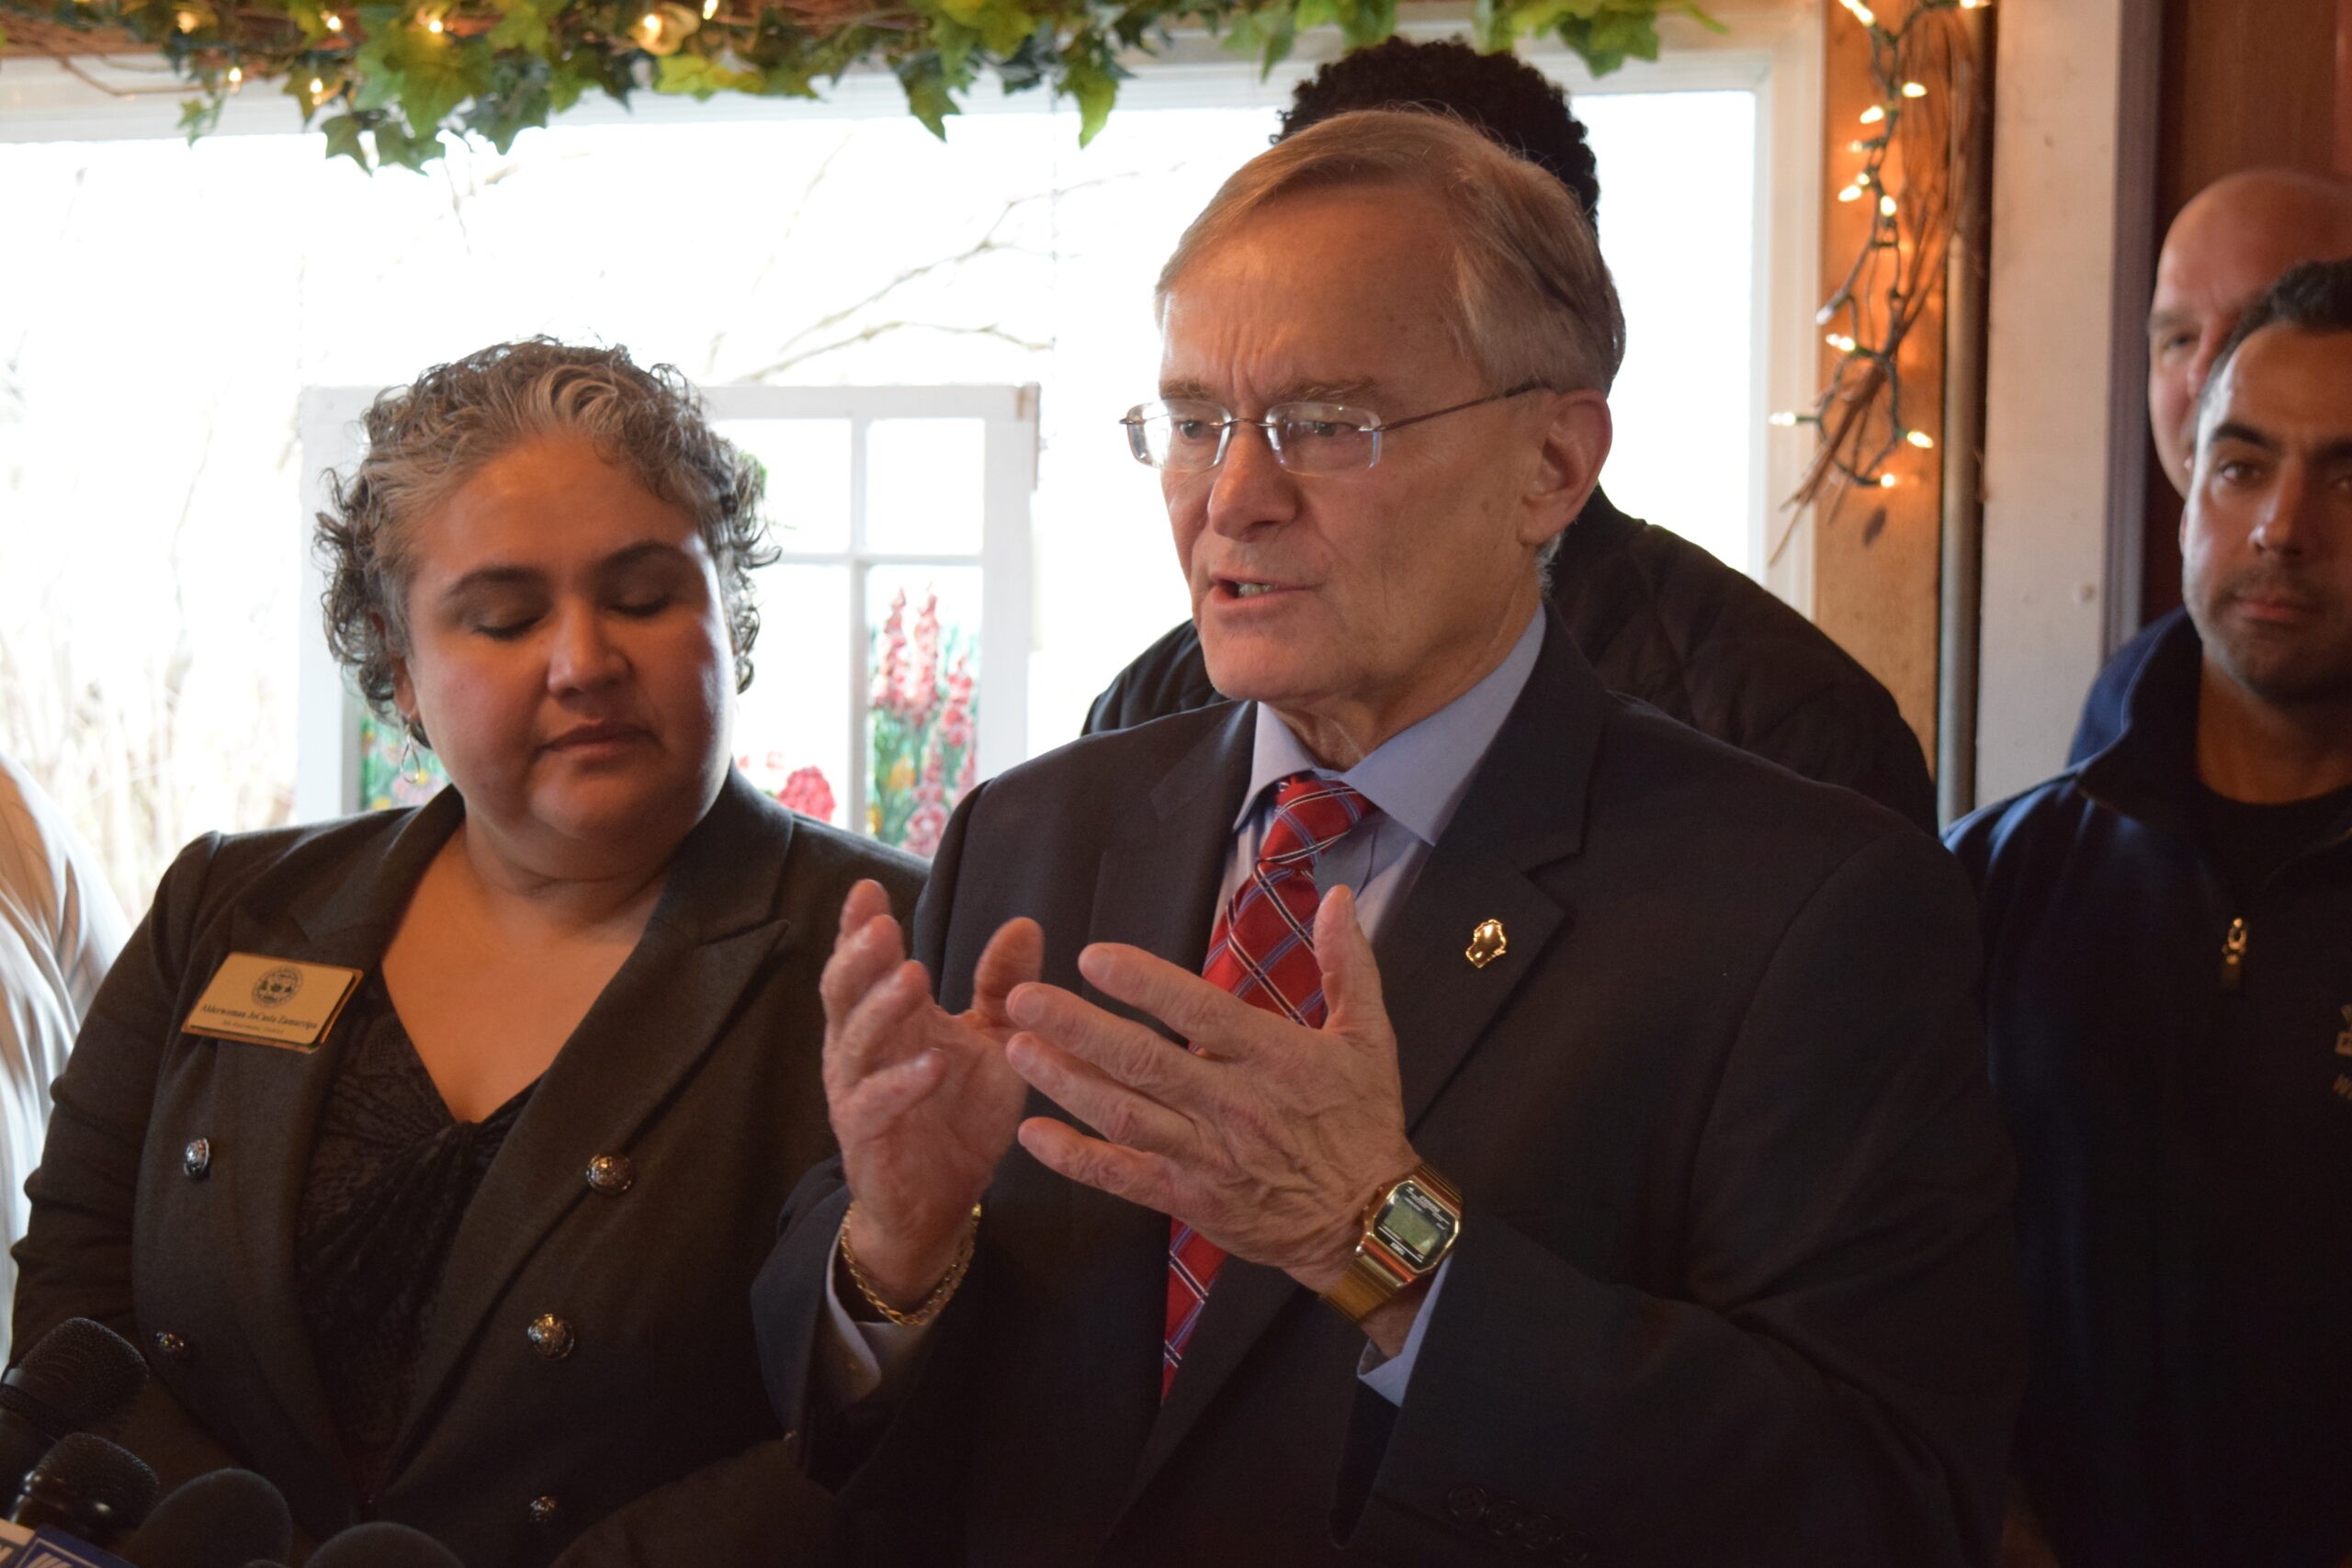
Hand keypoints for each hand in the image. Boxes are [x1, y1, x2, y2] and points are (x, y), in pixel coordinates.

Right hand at [819, 879, 1041, 1305]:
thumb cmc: (960, 1113)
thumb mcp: (993, 1042)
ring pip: (855, 1041)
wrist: (942, 1201)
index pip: (865, 963)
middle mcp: (862, 1048)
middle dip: (859, 955)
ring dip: (882, 1007)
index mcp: (888, 1018)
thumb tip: (1025, 925)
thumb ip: (1002, 987)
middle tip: (883, 924)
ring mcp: (858, 1091)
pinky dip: (903, 1082)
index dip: (859, 926)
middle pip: (845, 991)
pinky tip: (932, 1063)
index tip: (869, 887)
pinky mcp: (867, 1137)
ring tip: (913, 976)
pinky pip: (875, 1104)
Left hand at [1002, 886, 1415, 1296]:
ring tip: (1015, 1049)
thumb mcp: (1370, 1038)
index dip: (1144, 984)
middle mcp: (1230, 1104)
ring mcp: (1205, 1154)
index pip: (1199, 1012)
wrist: (1367, 1220)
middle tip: (1023, 999)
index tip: (1093, 958)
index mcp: (1271, 1057)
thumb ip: (1348, 965)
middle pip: (1143, 1061)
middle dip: (1077, 1028)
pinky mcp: (1188, 1196)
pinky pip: (1122, 1178)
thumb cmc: (1363, 1122)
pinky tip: (1033, 1135)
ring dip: (1064, 1083)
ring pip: (1123, 1116)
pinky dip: (1076, 1159)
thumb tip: (1339, 898)